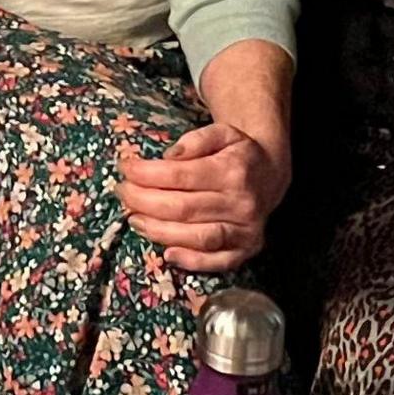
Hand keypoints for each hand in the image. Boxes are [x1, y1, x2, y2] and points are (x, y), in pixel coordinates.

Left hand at [118, 123, 288, 273]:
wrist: (271, 174)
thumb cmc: (237, 154)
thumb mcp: (222, 133)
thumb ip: (196, 140)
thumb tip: (168, 157)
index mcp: (233, 171)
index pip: (180, 175)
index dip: (146, 174)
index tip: (125, 168)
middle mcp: (241, 203)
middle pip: (182, 208)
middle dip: (144, 201)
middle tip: (122, 193)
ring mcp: (245, 230)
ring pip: (196, 237)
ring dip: (159, 231)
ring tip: (134, 219)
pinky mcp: (247, 249)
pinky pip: (217, 261)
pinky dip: (191, 261)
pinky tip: (167, 254)